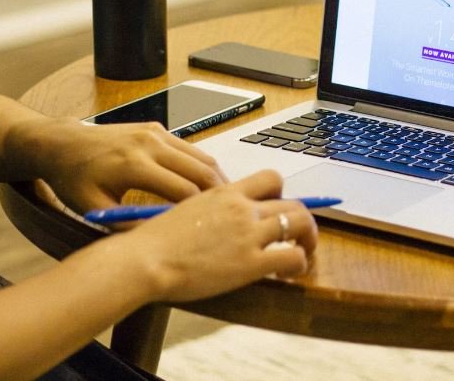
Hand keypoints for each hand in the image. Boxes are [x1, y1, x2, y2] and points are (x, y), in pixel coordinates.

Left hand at [38, 122, 227, 215]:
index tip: (214, 230)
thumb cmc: (75, 180)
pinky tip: (206, 186)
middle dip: (220, 195)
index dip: (202, 212)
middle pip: (201, 170)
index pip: (183, 190)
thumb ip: (128, 225)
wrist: (64, 144)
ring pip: (201, 157)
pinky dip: (203, 167)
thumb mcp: (94, 210)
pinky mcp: (157, 128)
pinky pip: (190, 148)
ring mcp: (156, 132)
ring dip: (217, 179)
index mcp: (134, 165)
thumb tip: (162, 241)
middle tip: (234, 217)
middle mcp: (150, 144)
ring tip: (227, 203)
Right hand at [122, 169, 318, 301]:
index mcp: (226, 192)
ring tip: (302, 254)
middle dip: (302, 220)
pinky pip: (293, 256)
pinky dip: (299, 264)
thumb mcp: (184, 210)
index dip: (281, 194)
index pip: (270, 178)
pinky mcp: (251, 263)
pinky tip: (288, 275)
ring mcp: (249, 234)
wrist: (145, 259)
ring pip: (301, 223)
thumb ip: (208, 209)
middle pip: (292, 203)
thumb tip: (214, 220)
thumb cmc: (153, 241)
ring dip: (308, 239)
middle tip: (298, 237)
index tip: (277, 210)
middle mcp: (242, 208)